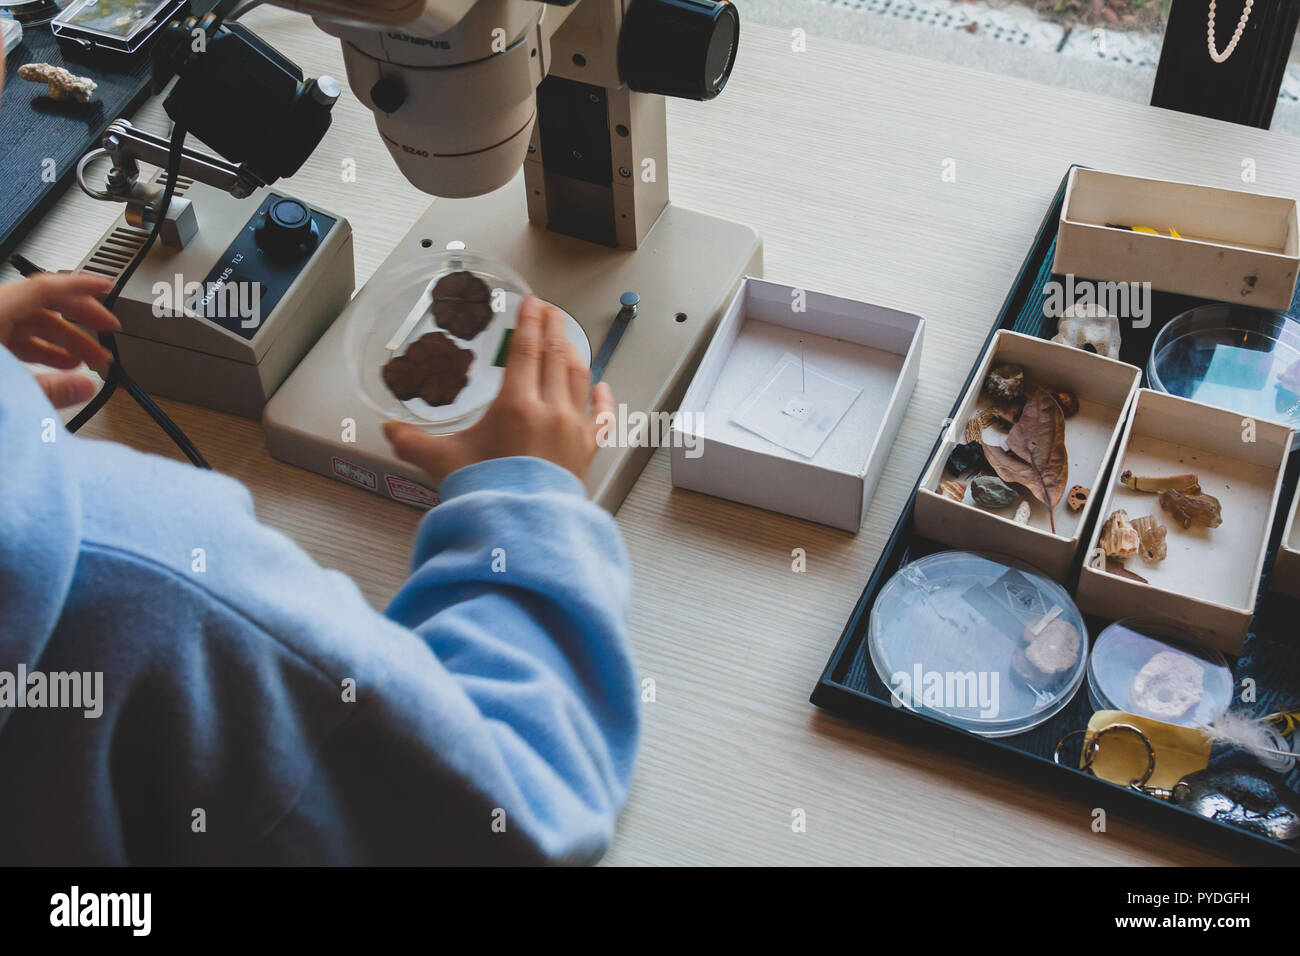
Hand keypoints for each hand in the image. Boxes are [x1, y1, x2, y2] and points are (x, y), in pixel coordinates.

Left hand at [0, 272, 118, 408]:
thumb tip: (84, 387)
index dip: (81, 285)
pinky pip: (14, 335)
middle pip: (42, 304)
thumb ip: (49, 389)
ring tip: (86, 358)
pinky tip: (58, 365)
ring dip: (63, 338)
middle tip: (109, 330)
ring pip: (28, 322)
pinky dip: (39, 347)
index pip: (45, 287)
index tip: (107, 287)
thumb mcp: (10, 388)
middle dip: (81, 318)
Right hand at [384, 295, 612, 485]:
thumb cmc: (486, 494)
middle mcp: (550, 410)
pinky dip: (601, 398)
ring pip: (579, 378)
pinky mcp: (586, 450)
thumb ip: (413, 442)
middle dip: (553, 327)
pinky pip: (600, 416)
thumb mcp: (443, 463)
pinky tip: (601, 387)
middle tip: (550, 311)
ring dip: (573, 354)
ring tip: (566, 340)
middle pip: (555, 355)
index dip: (529, 321)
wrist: (521, 528)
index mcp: (516, 404)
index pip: (526, 348)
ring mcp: (573, 429)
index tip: (533, 303)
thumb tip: (390, 430)